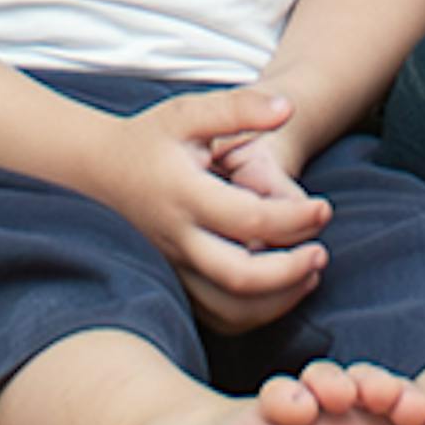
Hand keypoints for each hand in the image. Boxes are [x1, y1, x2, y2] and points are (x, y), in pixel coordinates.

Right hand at [103, 89, 330, 331]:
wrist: (100, 169)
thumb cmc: (152, 137)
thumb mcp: (190, 112)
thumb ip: (239, 108)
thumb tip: (287, 109)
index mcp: (185, 194)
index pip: (251, 219)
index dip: (296, 219)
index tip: (325, 209)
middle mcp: (178, 237)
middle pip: (241, 278)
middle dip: (290, 273)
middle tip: (321, 255)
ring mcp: (175, 266)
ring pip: (230, 307)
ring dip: (278, 301)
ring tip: (310, 275)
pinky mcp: (176, 281)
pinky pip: (217, 316)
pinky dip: (254, 313)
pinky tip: (280, 291)